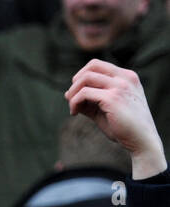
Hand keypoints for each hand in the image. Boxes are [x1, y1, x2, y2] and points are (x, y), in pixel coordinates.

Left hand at [65, 60, 165, 178]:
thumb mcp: (104, 109)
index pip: (97, 65)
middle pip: (91, 66)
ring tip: (73, 108)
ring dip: (73, 93)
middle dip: (75, 83)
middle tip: (71, 100)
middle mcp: (124, 78)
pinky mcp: (112, 98)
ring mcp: (119, 86)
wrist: (141, 139)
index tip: (76, 94)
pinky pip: (84, 93)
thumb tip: (67, 94)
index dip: (81, 77)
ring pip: (85, 77)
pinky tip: (74, 113)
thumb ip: (89, 100)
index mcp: (126, 77)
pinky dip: (74, 102)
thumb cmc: (123, 126)